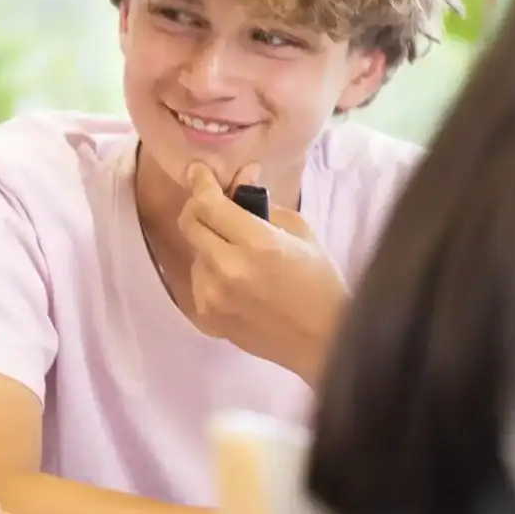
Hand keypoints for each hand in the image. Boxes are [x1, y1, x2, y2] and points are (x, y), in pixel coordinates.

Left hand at [178, 162, 347, 382]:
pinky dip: (211, 272)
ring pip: (194, 252)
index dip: (200, 182)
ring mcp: (213, 296)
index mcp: (257, 244)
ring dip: (209, 243)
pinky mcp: (207, 317)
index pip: (210, 203)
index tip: (197, 170)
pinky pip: (198, 280)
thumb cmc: (320, 284)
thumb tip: (240, 177)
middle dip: (198, 207)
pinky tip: (237, 281)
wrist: (324, 343)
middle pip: (190, 223)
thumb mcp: (300, 233)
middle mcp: (228, 268)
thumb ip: (263, 203)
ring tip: (238, 252)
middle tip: (213, 202)